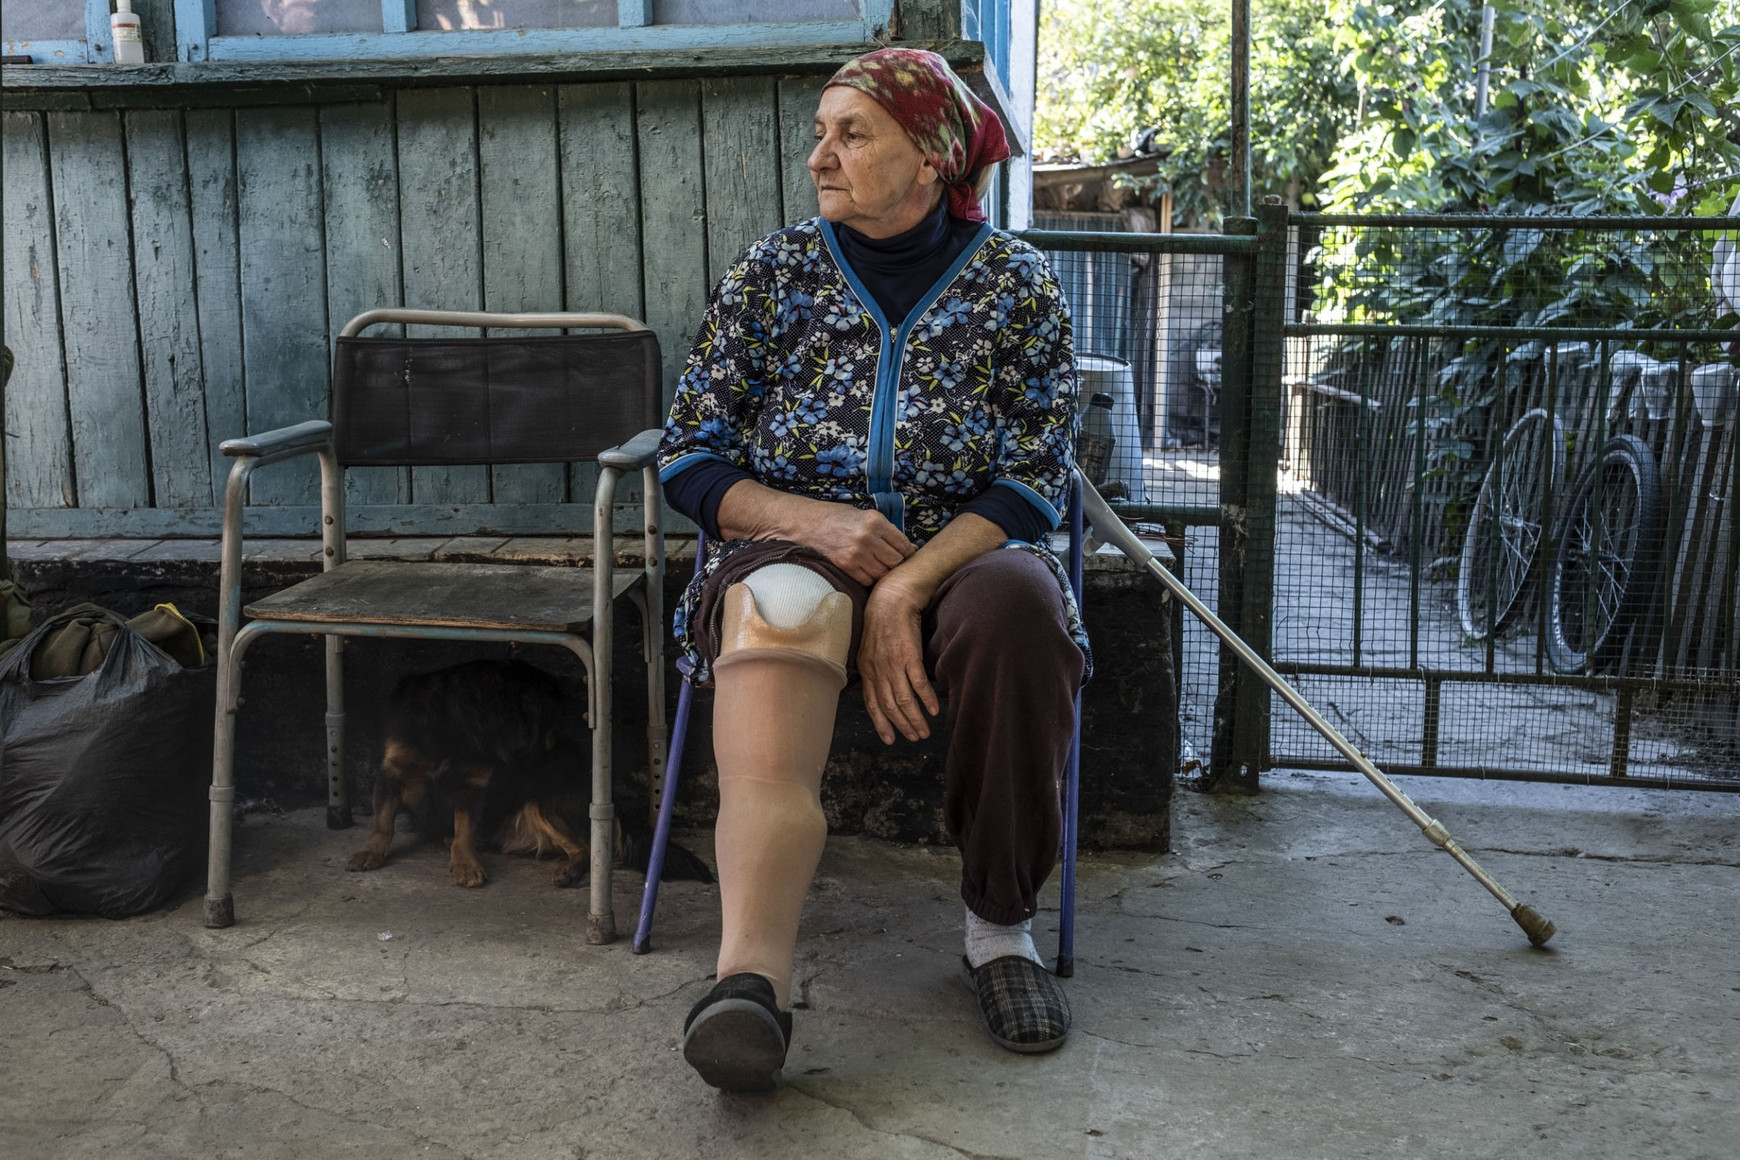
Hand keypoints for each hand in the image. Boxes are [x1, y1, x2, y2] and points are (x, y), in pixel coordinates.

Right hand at [718, 480, 916, 585]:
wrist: (804, 523)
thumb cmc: (835, 517)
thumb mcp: (863, 515)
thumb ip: (883, 530)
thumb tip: (905, 547)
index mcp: (875, 521)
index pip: (904, 545)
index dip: (909, 553)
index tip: (907, 556)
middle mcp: (867, 538)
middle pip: (896, 562)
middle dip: (898, 564)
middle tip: (894, 564)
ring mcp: (856, 554)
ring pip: (883, 574)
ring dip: (884, 574)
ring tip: (879, 568)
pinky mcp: (845, 567)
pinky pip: (867, 580)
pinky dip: (870, 579)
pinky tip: (866, 572)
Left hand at [858, 578, 938, 744]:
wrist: (892, 598)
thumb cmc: (884, 621)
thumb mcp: (870, 647)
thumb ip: (875, 668)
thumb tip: (881, 686)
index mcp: (866, 669)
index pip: (872, 703)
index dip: (881, 723)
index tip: (889, 738)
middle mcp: (878, 670)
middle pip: (890, 706)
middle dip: (902, 725)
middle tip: (914, 737)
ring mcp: (893, 664)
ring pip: (904, 699)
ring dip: (915, 718)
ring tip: (924, 731)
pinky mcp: (910, 656)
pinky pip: (919, 684)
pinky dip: (927, 699)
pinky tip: (934, 710)